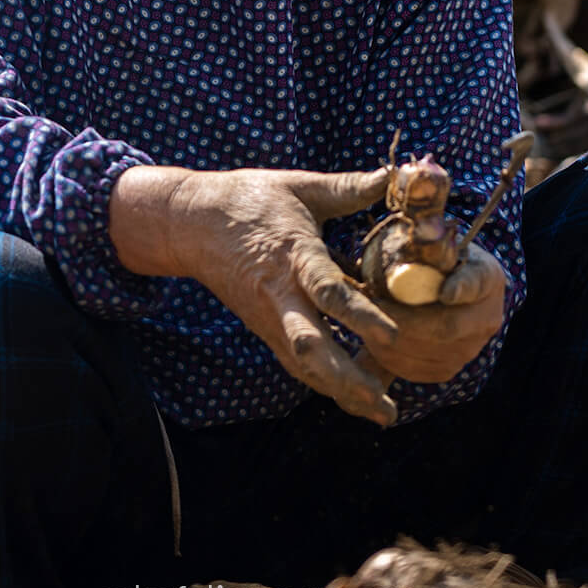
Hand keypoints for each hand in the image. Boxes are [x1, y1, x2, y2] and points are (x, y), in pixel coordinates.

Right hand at [109, 163, 401, 425]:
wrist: (192, 223)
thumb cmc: (249, 199)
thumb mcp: (300, 186)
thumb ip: (349, 187)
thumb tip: (395, 175)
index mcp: (293, 255)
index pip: (327, 291)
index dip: (359, 315)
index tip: (392, 336)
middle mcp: (280, 296)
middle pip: (312, 349)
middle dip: (350, 381)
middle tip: (388, 406)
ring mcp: (269, 318)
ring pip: (304, 366)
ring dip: (342, 392)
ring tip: (383, 412)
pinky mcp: (264, 329)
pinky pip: (296, 363)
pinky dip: (325, 383)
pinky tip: (356, 397)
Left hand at [358, 242, 507, 385]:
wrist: (436, 286)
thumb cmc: (428, 258)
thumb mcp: (429, 242)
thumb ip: (422, 240)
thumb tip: (416, 230)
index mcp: (486, 276)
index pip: (476, 283)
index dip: (462, 288)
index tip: (445, 291)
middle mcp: (486, 317)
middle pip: (447, 326)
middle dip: (403, 317)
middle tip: (371, 304)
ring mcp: (470, 348)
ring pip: (426, 351)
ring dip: (389, 336)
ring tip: (366, 317)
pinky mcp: (447, 368)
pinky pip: (414, 368)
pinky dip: (387, 354)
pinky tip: (371, 335)